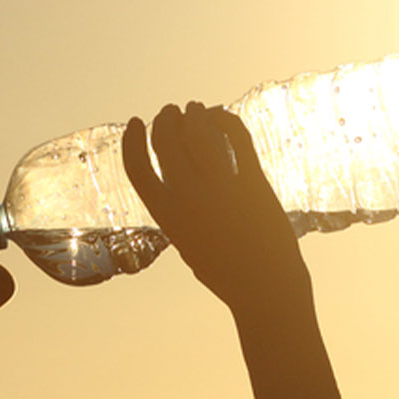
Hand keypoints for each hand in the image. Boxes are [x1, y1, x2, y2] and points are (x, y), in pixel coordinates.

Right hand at [122, 102, 311, 316]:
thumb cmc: (226, 273)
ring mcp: (222, 189)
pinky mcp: (253, 183)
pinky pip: (237, 138)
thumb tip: (175, 185)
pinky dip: (226, 120)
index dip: (133, 141)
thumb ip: (179, 215)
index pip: (138, 168)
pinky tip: (222, 117)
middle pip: (168, 141)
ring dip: (194, 115)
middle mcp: (190, 199)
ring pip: (199, 132)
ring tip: (196, 110)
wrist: (265, 289)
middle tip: (171, 111)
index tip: (137, 122)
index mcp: (168, 217)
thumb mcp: (188, 245)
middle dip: (166, 120)